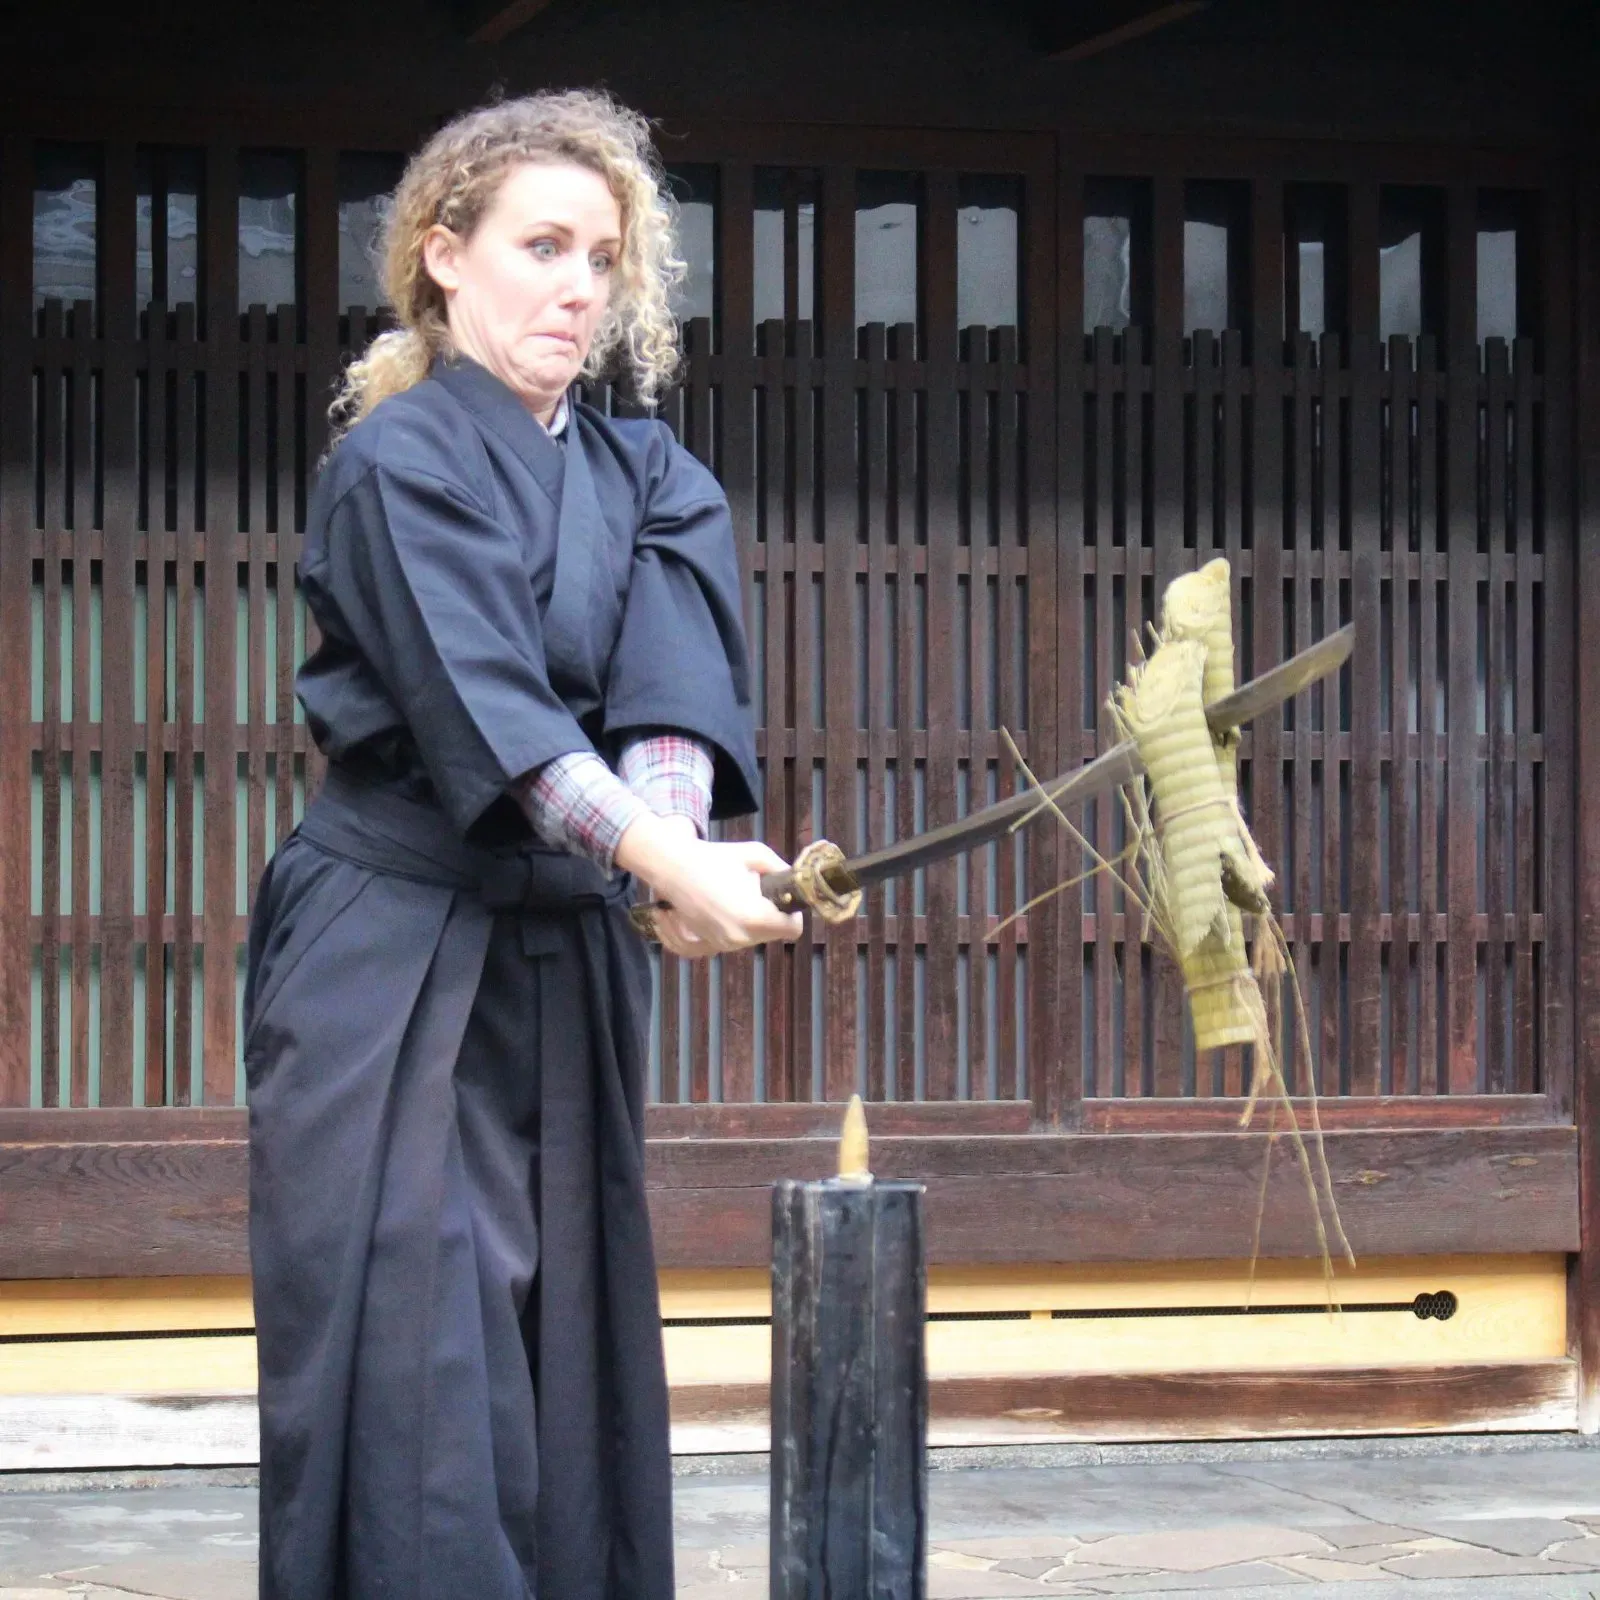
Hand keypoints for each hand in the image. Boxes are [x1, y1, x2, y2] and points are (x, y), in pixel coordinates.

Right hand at [615, 813, 803, 957]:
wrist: (673, 868)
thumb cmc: (715, 858)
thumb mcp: (756, 854)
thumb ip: (781, 869)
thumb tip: (794, 881)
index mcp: (754, 917)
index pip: (793, 929)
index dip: (792, 912)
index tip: (781, 897)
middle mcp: (740, 938)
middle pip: (774, 934)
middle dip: (771, 914)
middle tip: (755, 890)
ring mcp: (722, 945)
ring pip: (754, 938)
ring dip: (753, 921)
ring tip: (735, 896)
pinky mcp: (708, 946)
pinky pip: (734, 941)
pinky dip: (735, 927)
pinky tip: (724, 908)